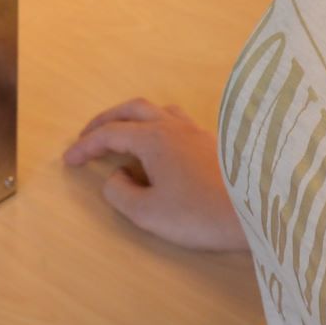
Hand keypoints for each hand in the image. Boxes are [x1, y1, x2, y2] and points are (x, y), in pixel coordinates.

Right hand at [61, 97, 250, 252]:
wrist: (256, 212)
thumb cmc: (199, 214)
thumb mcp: (148, 213)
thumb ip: (120, 193)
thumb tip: (116, 177)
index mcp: (154, 139)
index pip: (110, 134)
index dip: (85, 146)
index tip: (68, 160)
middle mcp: (174, 126)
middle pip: (132, 109)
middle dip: (106, 120)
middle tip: (89, 136)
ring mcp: (197, 132)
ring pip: (158, 111)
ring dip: (134, 118)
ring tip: (124, 136)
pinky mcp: (214, 144)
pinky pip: (176, 122)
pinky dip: (157, 127)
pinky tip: (161, 149)